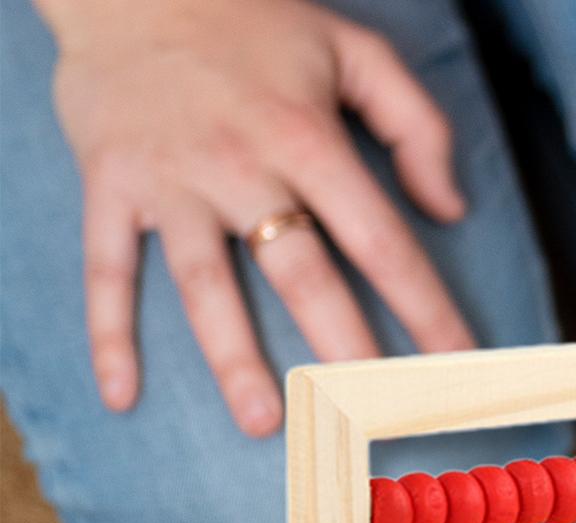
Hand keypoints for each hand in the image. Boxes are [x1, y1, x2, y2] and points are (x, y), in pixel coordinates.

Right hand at [45, 0, 473, 434]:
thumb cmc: (254, 21)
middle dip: (340, 348)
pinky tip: (122, 394)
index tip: (458, 367)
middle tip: (368, 414)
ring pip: (205, 284)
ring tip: (265, 421)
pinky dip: (109, 332)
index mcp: (306, 138)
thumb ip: (416, 125)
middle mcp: (240, 165)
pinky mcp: (110, 184)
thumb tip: (452, 208)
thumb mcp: (352, 49)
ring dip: (233, 357)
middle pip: (299, 273)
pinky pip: (108, 266)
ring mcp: (170, 180)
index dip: (425, 308)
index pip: (380, 241)